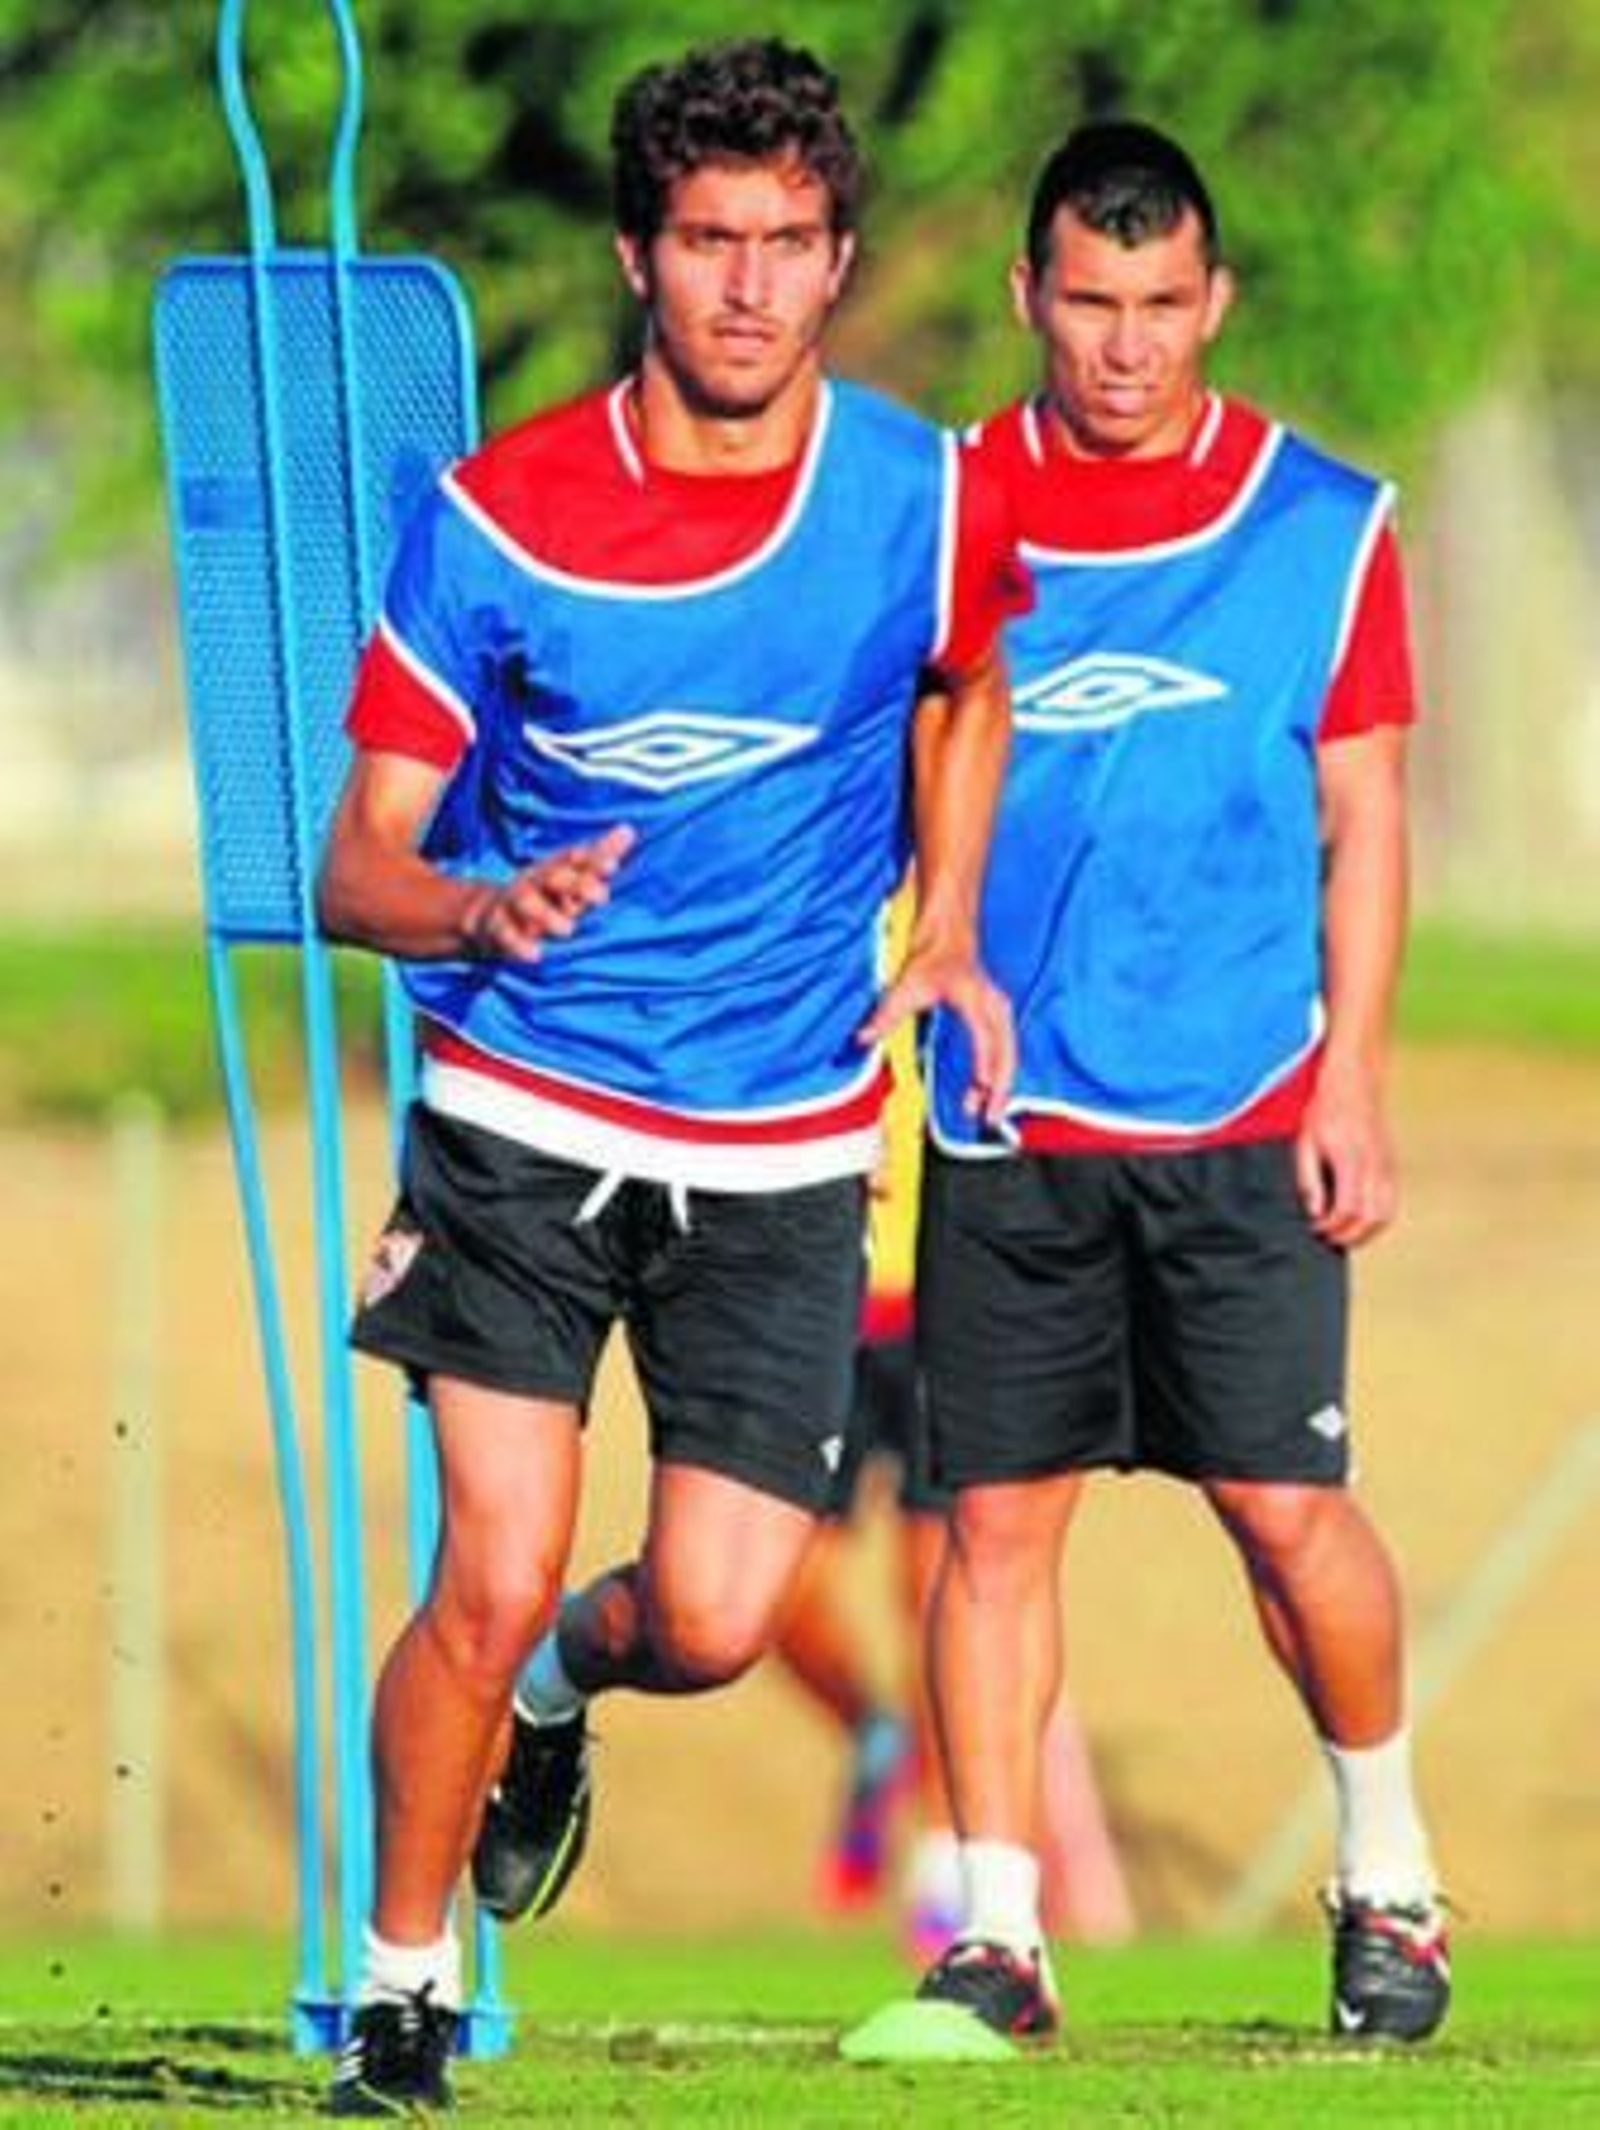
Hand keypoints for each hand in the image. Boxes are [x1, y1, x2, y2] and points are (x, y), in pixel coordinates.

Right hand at [467, 824, 635, 960]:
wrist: (491, 913)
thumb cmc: (547, 895)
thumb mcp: (571, 876)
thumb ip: (599, 857)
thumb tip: (628, 830)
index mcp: (557, 868)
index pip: (576, 858)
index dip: (594, 859)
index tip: (613, 866)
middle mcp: (536, 881)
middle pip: (554, 877)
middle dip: (577, 884)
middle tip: (602, 897)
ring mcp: (515, 902)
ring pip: (527, 902)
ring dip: (546, 914)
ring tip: (568, 930)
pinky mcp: (498, 925)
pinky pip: (506, 933)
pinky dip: (518, 944)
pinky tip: (534, 955)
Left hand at [858, 938, 1014, 1125]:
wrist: (948, 934)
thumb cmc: (932, 956)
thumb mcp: (905, 986)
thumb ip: (885, 1016)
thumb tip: (861, 1041)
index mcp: (974, 999)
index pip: (985, 1037)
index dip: (984, 1065)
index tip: (981, 1089)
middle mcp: (994, 1006)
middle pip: (1007, 1052)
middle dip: (1002, 1086)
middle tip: (989, 1118)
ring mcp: (1001, 1012)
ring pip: (1010, 1054)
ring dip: (1002, 1084)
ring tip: (989, 1113)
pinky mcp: (999, 1018)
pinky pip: (1005, 1050)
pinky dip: (1000, 1073)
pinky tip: (988, 1094)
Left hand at [1293, 1053, 1397, 1248]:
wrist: (1355, 1083)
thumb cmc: (1325, 1110)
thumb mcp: (1305, 1141)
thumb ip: (1309, 1179)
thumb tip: (1315, 1212)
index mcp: (1350, 1159)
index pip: (1347, 1208)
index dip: (1331, 1226)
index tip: (1315, 1227)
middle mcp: (1374, 1165)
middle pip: (1370, 1218)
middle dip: (1348, 1235)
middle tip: (1327, 1237)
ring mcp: (1387, 1166)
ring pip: (1386, 1214)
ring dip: (1366, 1233)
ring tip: (1343, 1234)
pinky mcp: (1392, 1165)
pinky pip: (1392, 1202)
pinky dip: (1378, 1219)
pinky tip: (1360, 1221)